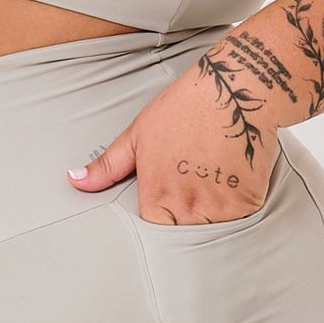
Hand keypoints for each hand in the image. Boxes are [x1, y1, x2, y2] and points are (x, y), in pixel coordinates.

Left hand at [64, 60, 279, 224]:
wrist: (233, 89)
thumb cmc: (184, 107)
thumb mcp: (138, 134)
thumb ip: (108, 166)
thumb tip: (74, 180)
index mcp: (158, 196)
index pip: (155, 231)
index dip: (162, 216)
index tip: (170, 198)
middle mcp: (189, 208)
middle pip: (185, 234)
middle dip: (188, 217)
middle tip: (194, 185)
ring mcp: (221, 207)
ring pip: (214, 229)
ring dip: (214, 213)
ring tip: (214, 179)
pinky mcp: (249, 202)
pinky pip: (241, 218)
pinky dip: (238, 204)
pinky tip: (234, 175)